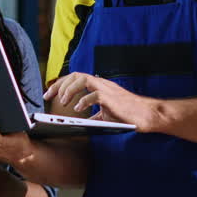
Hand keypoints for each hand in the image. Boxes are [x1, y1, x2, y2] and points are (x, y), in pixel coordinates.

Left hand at [44, 72, 161, 131]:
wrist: (147, 115)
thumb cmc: (128, 114)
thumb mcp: (106, 114)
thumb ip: (94, 115)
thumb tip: (82, 121)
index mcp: (98, 86)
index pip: (75, 78)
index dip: (60, 84)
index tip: (49, 94)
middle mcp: (101, 84)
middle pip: (75, 75)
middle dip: (59, 85)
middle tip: (48, 96)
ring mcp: (106, 89)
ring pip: (82, 79)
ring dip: (69, 89)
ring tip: (63, 102)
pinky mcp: (112, 98)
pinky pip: (94, 95)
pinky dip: (83, 101)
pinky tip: (77, 109)